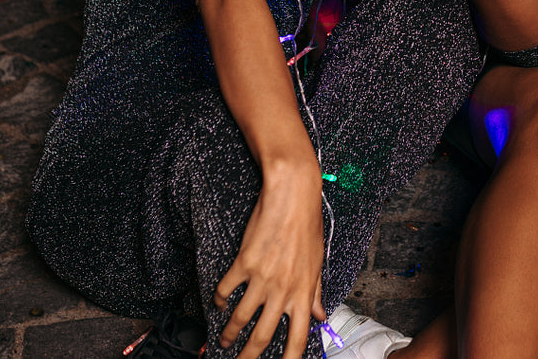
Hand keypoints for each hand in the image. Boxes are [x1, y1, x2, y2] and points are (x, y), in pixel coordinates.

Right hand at [214, 161, 324, 358]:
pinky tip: (217, 302)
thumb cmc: (308, 225)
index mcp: (304, 292)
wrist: (293, 195)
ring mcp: (262, 278)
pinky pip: (225, 290)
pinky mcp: (243, 263)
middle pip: (262, 337)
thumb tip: (320, 316)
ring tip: (223, 339)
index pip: (297, 337)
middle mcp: (283, 290)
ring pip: (239, 318)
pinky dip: (218, 300)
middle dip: (248, 356)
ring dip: (228, 333)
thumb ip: (316, 292)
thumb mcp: (317, 261)